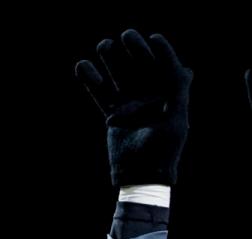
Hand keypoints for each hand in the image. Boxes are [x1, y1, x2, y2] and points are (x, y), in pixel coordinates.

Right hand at [76, 31, 190, 185]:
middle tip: (126, 35)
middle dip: (134, 49)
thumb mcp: (176, 120)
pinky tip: (82, 66)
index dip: (162, 50)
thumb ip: (178, 95)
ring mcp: (130, 104)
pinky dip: (90, 80)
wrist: (139, 174)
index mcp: (169, 94)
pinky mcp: (112, 114)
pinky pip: (100, 93)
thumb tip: (185, 69)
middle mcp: (150, 96)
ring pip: (119, 76)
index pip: (166, 66)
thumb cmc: (162, 150)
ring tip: (103, 45)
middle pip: (141, 66)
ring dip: (112, 60)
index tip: (154, 38)